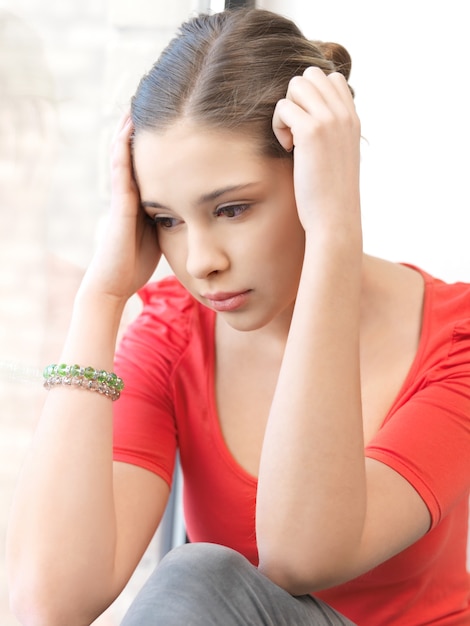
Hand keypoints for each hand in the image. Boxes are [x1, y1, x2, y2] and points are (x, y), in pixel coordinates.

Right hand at [81, 113, 160, 302]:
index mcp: (141, 197)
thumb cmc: (136, 262)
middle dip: (143, 126)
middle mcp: (129, 191)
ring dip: (130, 127)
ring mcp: (121, 195)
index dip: (157, 139)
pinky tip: (130, 126)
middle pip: (135, 150)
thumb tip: (192, 207)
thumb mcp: (160, 233)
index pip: (150, 161)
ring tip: (139, 100)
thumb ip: (170, 216)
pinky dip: (124, 146)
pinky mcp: (119, 203)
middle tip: (154, 98)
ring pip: (123, 152)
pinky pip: (120, 168)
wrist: (115, 282)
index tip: (170, 117)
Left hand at [272, 67, 360, 234]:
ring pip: (296, 85)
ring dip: (286, 110)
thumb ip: (331, 133)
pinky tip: (288, 148)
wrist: (335, 218)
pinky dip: (278, 126)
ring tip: (291, 140)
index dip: (311, 97)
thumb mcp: (338, 157)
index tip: (307, 128)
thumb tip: (306, 120)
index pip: (331, 78)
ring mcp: (330, 120)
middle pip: (311, 75)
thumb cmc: (330, 195)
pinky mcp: (312, 132)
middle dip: (296, 99)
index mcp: (352, 119)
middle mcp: (344, 114)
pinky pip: (283, 107)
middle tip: (295, 131)